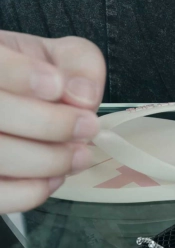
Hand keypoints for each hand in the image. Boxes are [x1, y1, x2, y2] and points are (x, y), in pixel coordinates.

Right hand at [0, 31, 105, 213]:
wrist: (14, 98)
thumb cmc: (31, 77)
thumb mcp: (59, 56)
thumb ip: (78, 64)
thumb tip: (83, 95)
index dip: (22, 75)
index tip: (56, 86)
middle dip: (50, 125)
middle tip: (88, 126)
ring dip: (48, 161)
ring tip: (80, 154)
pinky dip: (31, 191)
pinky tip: (53, 176)